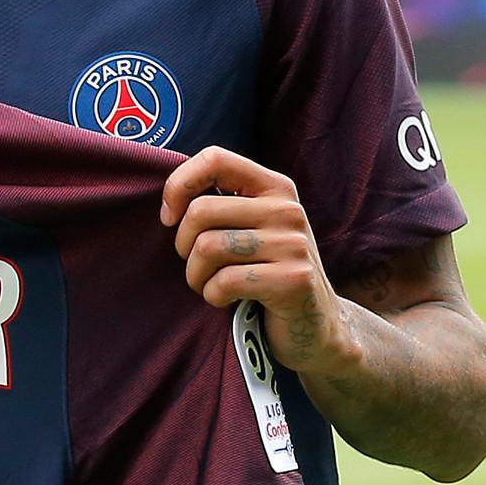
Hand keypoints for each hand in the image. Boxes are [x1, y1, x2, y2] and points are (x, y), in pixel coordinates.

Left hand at [161, 146, 356, 384]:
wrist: (316, 326)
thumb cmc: (268, 273)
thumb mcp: (253, 228)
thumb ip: (222, 205)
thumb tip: (169, 200)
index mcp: (274, 187)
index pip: (215, 159)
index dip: (179, 185)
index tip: (169, 218)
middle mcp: (287, 209)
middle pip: (201, 211)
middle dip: (183, 246)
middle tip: (196, 266)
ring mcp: (293, 244)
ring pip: (208, 247)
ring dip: (195, 275)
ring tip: (209, 284)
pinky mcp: (293, 280)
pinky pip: (225, 282)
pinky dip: (213, 296)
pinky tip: (226, 300)